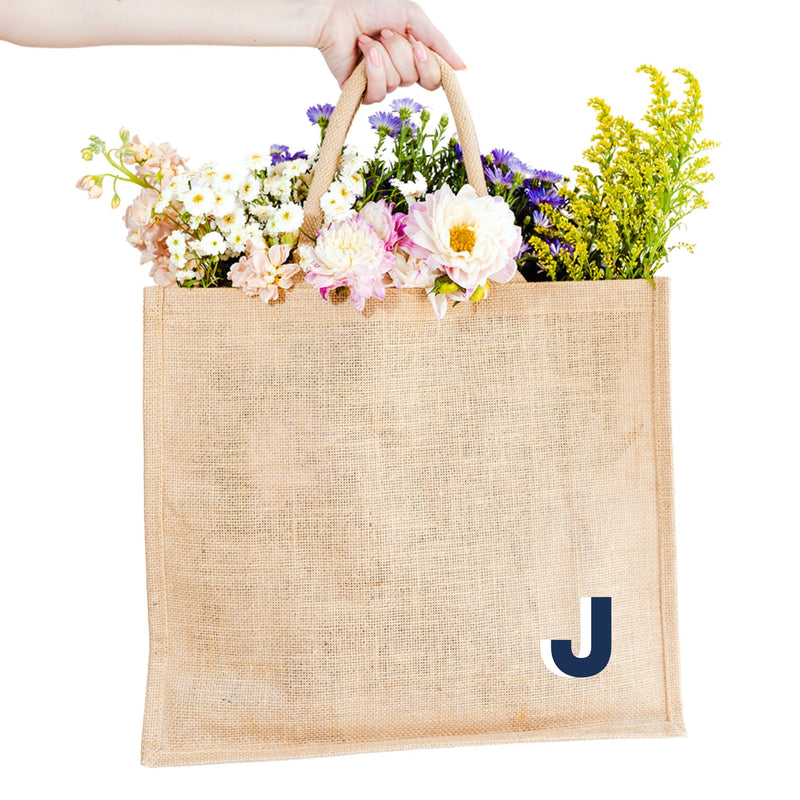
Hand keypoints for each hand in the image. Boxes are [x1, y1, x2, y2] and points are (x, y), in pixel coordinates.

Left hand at [316, 0, 465, 102]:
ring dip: (384, 55)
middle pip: (415, 78)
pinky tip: (363, 51)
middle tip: (385, 32)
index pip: (434, 79)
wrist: (335, 10)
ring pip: (396, 83)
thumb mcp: (413, 18)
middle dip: (401, 52)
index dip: (429, 67)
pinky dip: (372, 69)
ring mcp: (380, 83)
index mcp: (413, 56)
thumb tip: (463, 69)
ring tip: (368, 39)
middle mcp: (398, 72)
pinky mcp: (361, 92)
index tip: (418, 45)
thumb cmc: (371, 7)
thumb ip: (439, 44)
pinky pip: (378, 94)